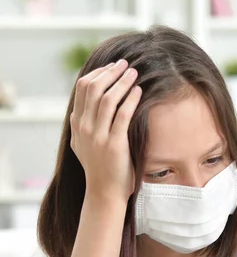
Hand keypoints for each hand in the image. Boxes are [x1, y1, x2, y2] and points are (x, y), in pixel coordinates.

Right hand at [70, 59, 141, 203]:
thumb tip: (87, 105)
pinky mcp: (114, 145)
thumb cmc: (100, 169)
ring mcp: (98, 136)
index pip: (82, 88)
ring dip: (122, 82)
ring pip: (107, 99)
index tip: (112, 66)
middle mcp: (84, 128)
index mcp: (77, 125)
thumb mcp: (84, 145)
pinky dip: (130, 100)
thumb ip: (83, 125)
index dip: (98, 73)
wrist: (104, 193)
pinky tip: (139, 91)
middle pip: (93, 88)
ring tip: (134, 73)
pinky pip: (122, 115)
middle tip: (125, 64)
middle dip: (110, 72)